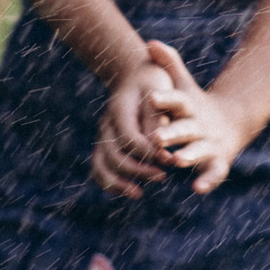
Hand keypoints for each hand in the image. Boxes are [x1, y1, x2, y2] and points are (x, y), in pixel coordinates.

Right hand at [93, 56, 171, 196]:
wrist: (136, 75)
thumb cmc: (153, 81)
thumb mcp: (160, 89)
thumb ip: (157, 117)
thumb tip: (157, 145)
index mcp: (119, 110)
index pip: (129, 137)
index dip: (148, 151)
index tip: (169, 159)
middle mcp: (107, 125)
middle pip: (114, 154)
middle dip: (138, 169)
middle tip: (162, 176)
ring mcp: (103, 136)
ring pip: (101, 165)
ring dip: (119, 183)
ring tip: (139, 194)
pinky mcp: (105, 145)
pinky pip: (99, 169)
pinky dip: (110, 184)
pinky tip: (130, 192)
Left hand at [142, 39, 251, 194]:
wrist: (232, 122)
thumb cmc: (195, 105)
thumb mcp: (184, 85)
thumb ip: (169, 64)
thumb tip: (149, 42)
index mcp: (189, 106)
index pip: (176, 100)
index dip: (164, 99)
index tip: (151, 98)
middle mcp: (200, 124)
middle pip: (184, 128)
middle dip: (171, 133)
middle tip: (156, 138)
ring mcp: (210, 143)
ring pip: (198, 150)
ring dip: (188, 155)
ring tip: (176, 160)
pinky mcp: (218, 161)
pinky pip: (214, 172)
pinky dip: (208, 180)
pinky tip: (198, 189)